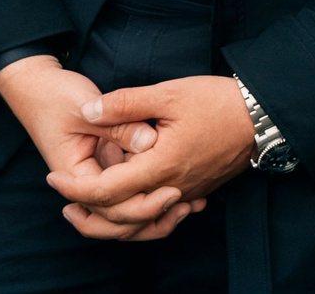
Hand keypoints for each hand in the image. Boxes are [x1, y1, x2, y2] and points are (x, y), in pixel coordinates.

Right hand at [0, 57, 195, 241]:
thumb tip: (149, 142)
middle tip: (185, 204)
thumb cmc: (55, 96)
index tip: (171, 192)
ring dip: (155, 214)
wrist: (36, 88)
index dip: (141, 204)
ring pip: (125, 210)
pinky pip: (130, 190)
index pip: (108, 203)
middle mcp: (85, 183)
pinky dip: (153, 195)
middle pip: (117, 217)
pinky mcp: (109, 165)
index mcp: (74, 174)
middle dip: (151, 216)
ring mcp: (98, 175)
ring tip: (190, 207)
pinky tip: (184, 195)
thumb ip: (117, 124)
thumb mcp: (84, 107)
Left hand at [44, 75, 256, 235]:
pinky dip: (138, 213)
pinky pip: (160, 213)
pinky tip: (126, 198)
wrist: (261, 116)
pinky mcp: (195, 192)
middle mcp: (172, 188)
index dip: (75, 189)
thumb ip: (126, 103)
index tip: (53, 179)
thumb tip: (90, 109)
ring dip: (111, 218)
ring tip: (86, 204)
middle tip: (61, 198)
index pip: (107, 192)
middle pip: (120, 218)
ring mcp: (186, 194)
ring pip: (140, 221)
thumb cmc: (216, 101)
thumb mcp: (168, 94)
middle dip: (86, 214)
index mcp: (160, 166)